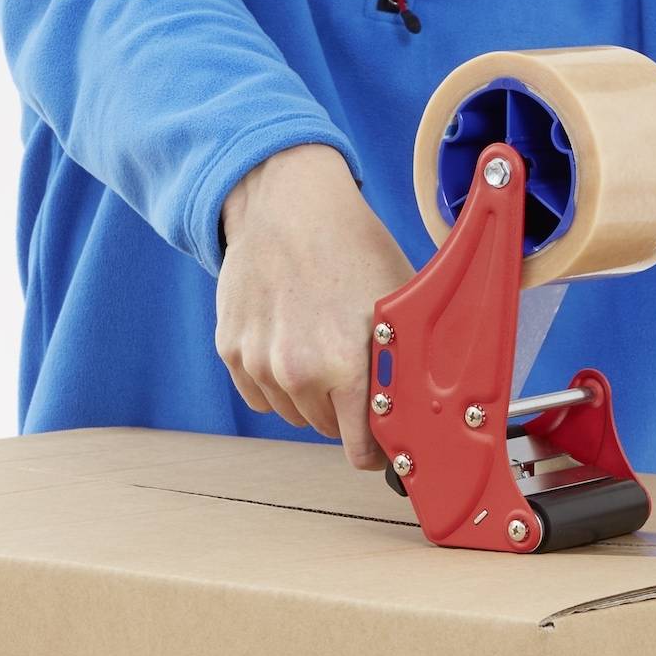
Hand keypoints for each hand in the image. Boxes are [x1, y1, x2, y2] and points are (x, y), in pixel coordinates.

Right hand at [216, 145, 411, 468]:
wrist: (288, 205)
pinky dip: (274, 380)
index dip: (376, 448)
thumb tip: (424, 412)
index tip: (381, 441)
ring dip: (308, 395)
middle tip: (352, 366)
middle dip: (343, 409)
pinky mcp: (231, 350)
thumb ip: (406, 364)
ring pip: (291, 413)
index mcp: (346, 364)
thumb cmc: (350, 247)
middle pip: (326, 430)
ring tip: (320, 344)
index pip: (360, 450)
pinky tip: (289, 340)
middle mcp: (297, 371)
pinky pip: (259, 394)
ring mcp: (258, 362)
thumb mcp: (399, 302)